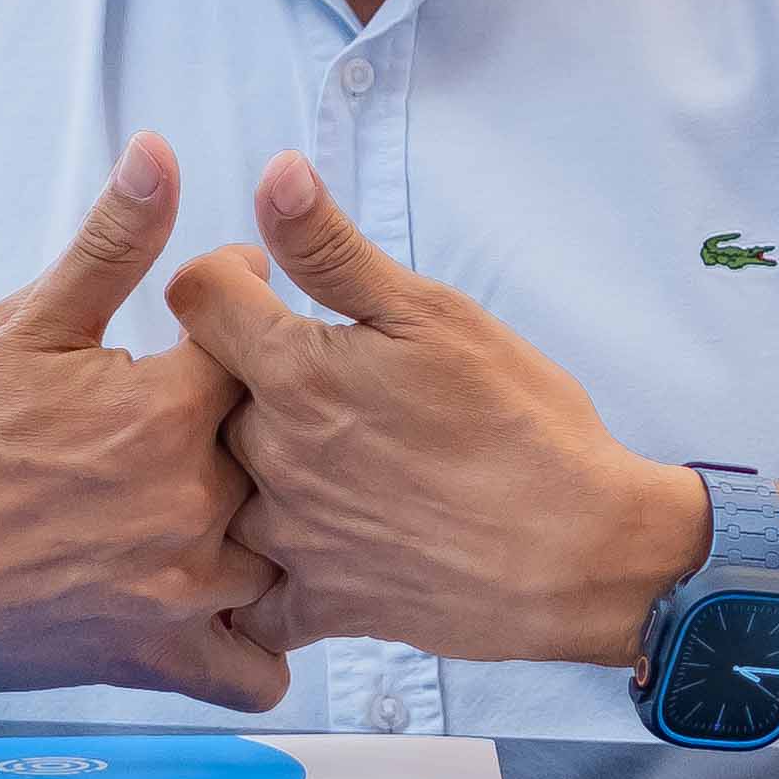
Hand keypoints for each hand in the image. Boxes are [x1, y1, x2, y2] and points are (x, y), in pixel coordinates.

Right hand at [0, 139, 291, 712]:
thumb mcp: (22, 326)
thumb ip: (112, 243)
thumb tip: (162, 151)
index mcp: (167, 408)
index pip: (273, 346)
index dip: (250, 332)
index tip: (213, 335)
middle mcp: (191, 500)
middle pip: (294, 453)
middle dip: (272, 434)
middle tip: (226, 425)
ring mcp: (180, 588)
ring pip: (289, 558)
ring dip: (273, 534)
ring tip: (225, 508)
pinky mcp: (157, 659)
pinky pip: (256, 670)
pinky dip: (256, 645)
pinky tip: (225, 603)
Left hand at [170, 156, 704, 664]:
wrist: (582, 552)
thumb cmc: (521, 423)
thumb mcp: (436, 314)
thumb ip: (336, 250)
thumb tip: (273, 174)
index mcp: (294, 372)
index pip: (196, 299)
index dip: (225, 278)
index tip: (263, 283)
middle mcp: (271, 457)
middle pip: (205, 399)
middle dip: (243, 378)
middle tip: (313, 376)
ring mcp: (289, 538)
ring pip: (221, 494)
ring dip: (246, 473)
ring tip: (317, 460)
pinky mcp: (319, 603)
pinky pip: (250, 601)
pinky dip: (259, 582)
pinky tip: (289, 556)